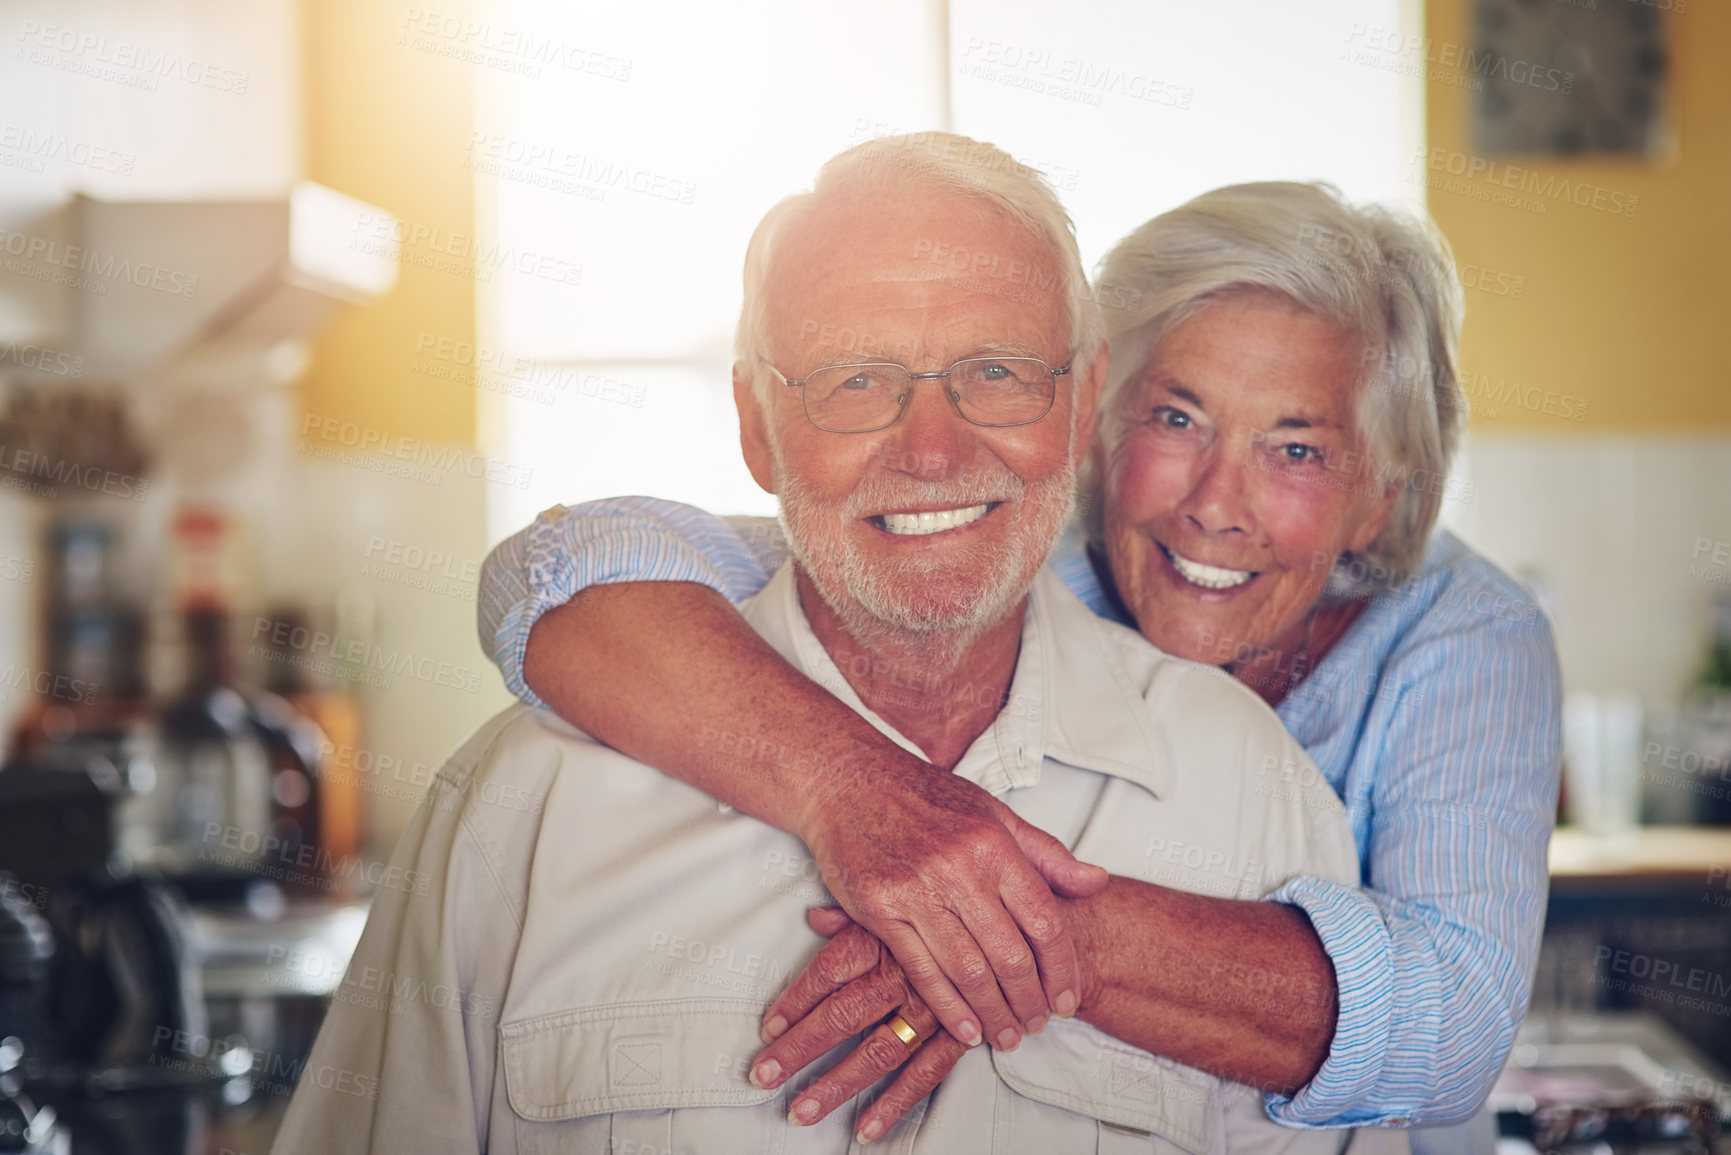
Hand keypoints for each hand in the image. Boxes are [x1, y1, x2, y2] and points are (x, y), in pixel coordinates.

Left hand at [751, 909, 968, 1142]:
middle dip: (799, 1049)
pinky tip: (866, 1128)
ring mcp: (933, 1009)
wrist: (1018, 916)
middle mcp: (904, 975)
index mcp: (884, 938)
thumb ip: (855, 915)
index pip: (827, 973)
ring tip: (801, 1110)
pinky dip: (895, 1103)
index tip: (769, 1028)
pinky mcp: (961, 1034)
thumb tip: (816, 918)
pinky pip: (925, 1074)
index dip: (794, 1002)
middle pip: (841, 1015)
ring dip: (836, 1084)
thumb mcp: (900, 898)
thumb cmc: (951, 904)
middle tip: (764, 1075)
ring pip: (876, 1051)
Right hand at [792, 752, 1106, 1051]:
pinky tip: (967, 1028)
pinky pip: (921, 968)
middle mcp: (958, 868)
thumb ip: (1046, 855)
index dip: (1061, 968)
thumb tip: (1097, 881)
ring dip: (993, 1012)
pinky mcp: (878, 907)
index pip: (1044, 920)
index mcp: (994, 844)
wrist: (849, 782)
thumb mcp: (994, 813)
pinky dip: (948, 1006)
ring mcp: (915, 889)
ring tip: (1007, 1035)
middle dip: (1029, 1000)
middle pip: (1009, 954)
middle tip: (1037, 1024)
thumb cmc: (924, 797)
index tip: (1066, 997)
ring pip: (967, 969)